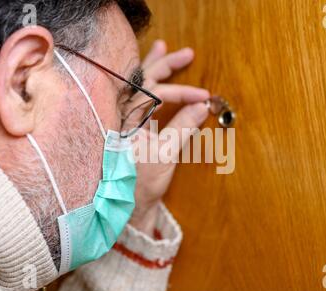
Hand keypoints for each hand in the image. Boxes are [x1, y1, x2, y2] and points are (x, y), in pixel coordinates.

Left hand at [129, 40, 209, 235]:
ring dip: (153, 68)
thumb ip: (183, 127)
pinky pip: (137, 99)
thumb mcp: (165, 155)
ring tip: (163, 49)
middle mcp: (121, 114)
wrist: (123, 207)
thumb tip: (203, 107)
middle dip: (166, 65)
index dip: (183, 92)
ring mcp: (123, 120)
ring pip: (138, 86)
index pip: (156, 92)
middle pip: (144, 80)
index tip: (204, 97)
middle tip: (186, 53)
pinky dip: (148, 86)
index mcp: (127, 118)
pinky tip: (152, 77)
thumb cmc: (139, 184)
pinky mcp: (128, 128)